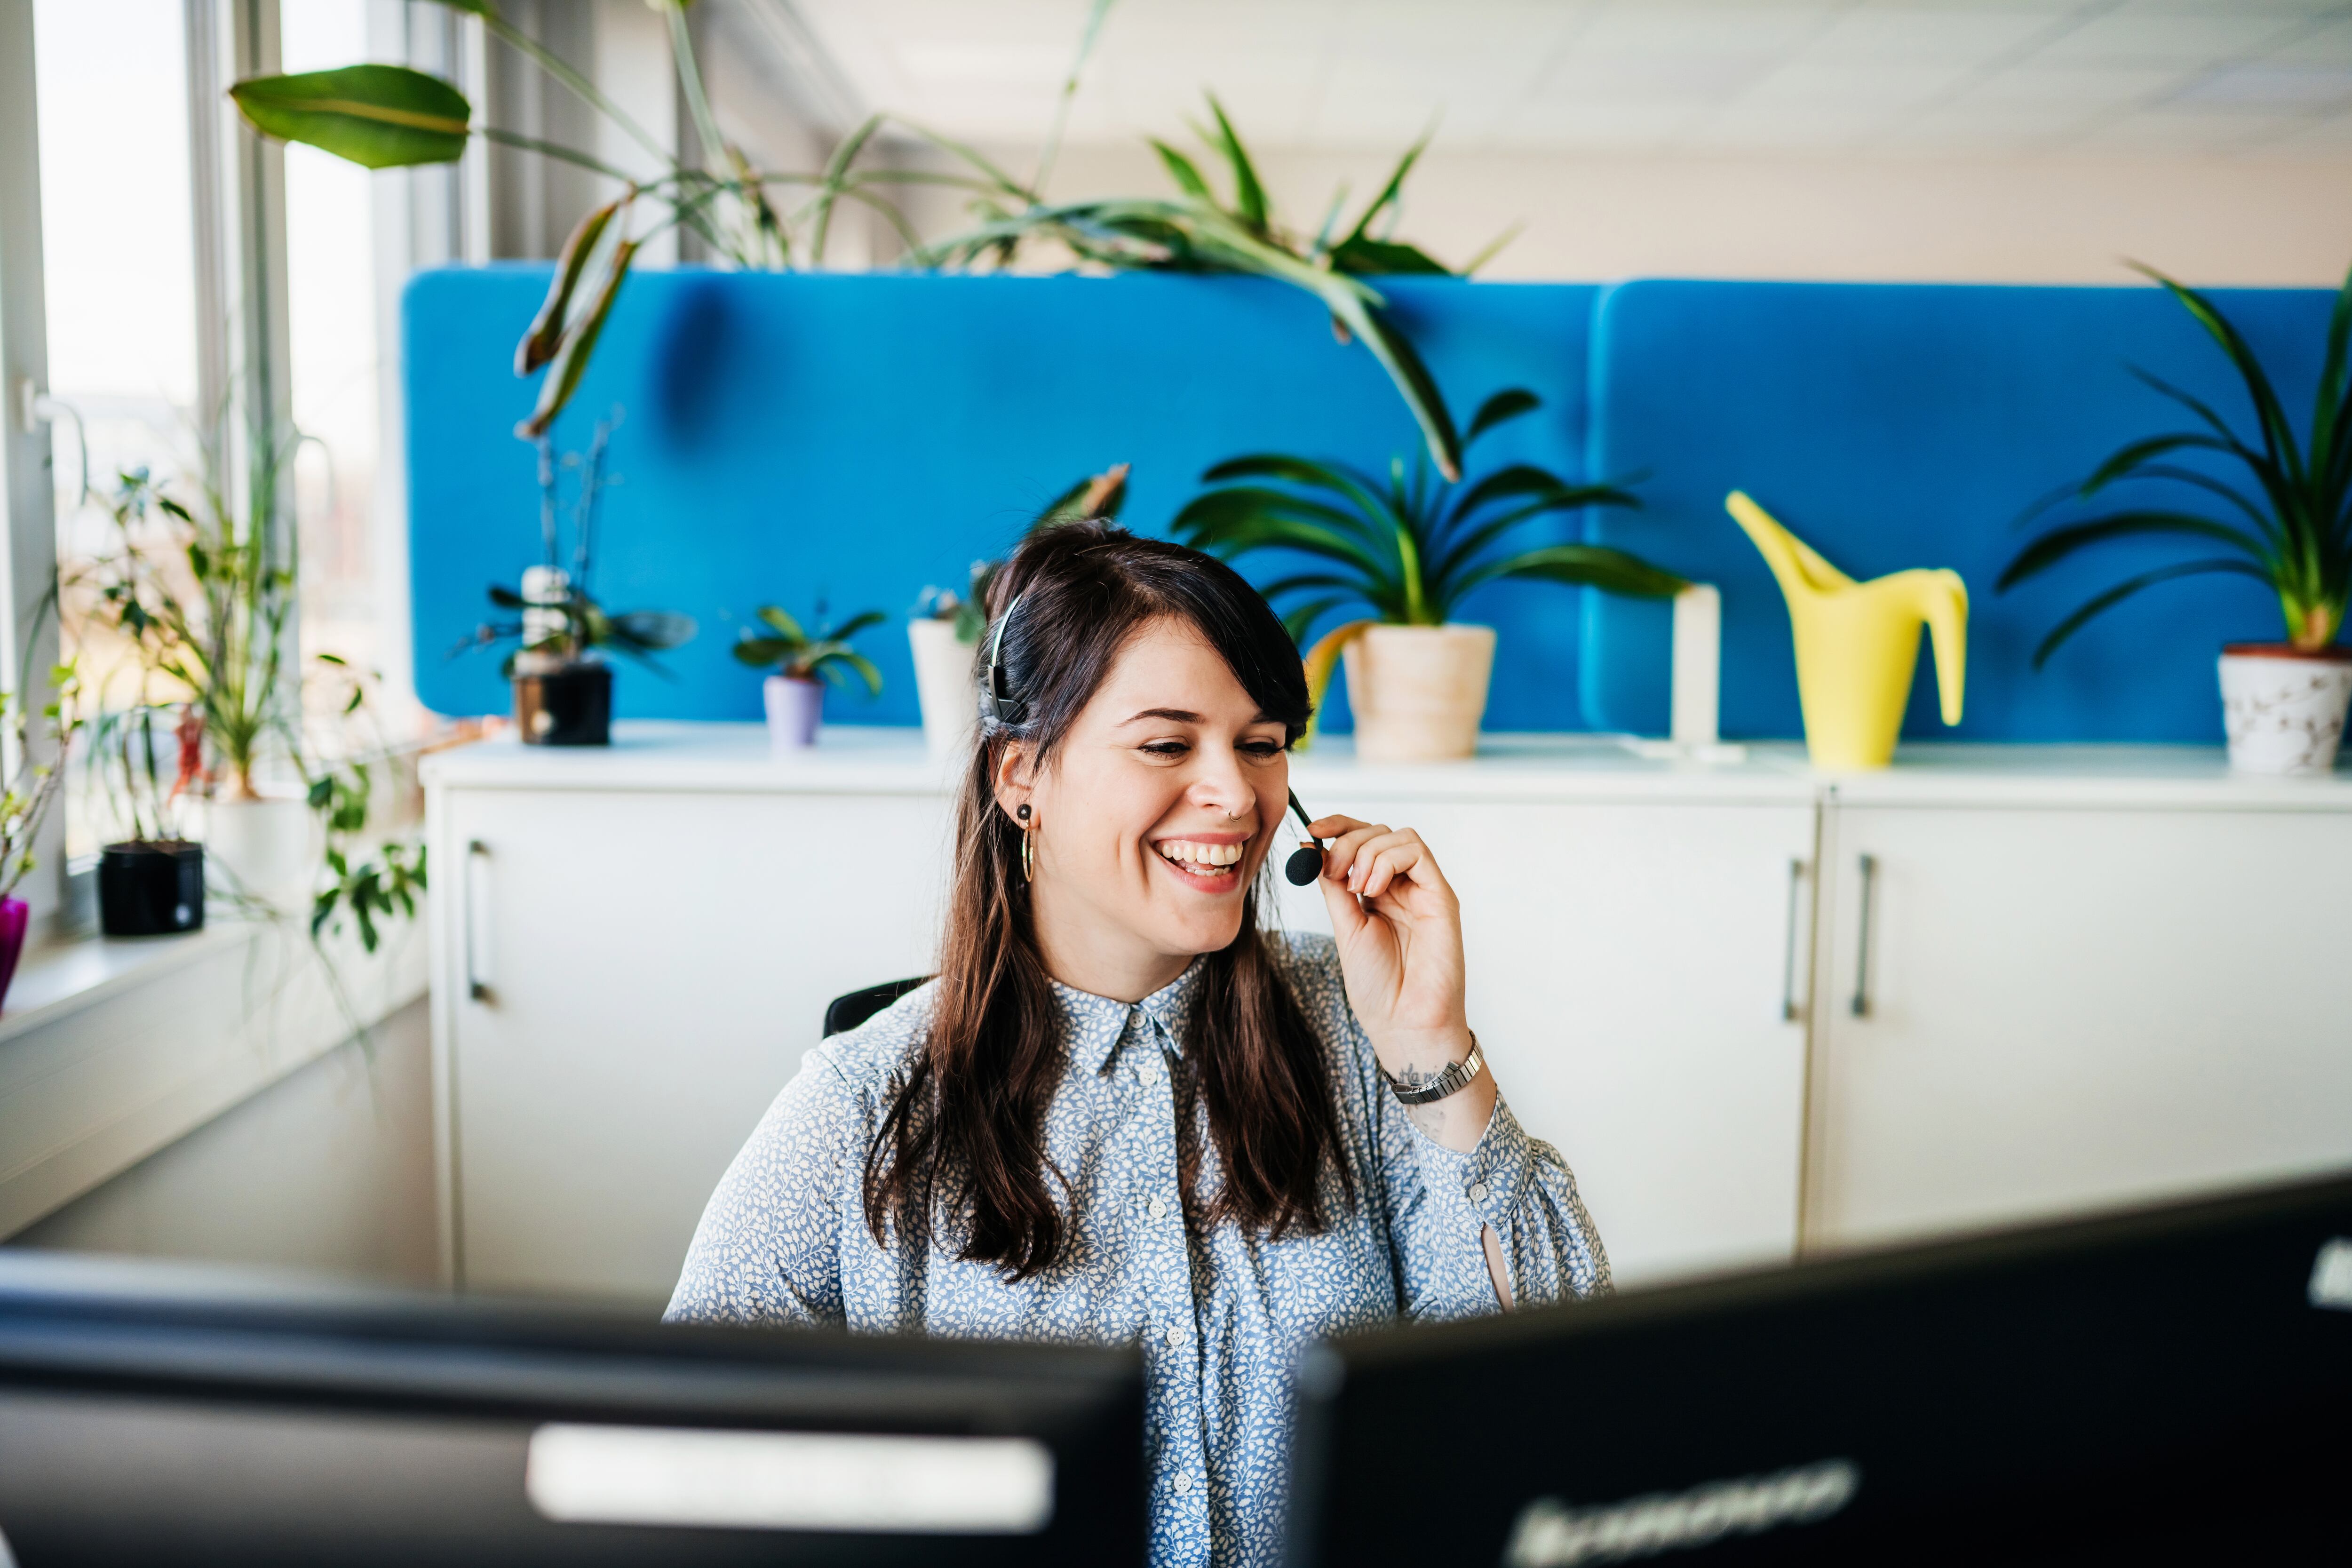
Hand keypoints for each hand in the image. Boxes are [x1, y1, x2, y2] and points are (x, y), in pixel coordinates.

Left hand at [1309, 815, 1471, 1075]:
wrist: (1402, 1021)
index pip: (1361, 841)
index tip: (1312, 830)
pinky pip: (1417, 852)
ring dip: (1367, 852)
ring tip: (1357, 888)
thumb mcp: (1345, 927)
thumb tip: (1313, 849)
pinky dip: (1388, 859)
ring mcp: (1422, 890)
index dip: (1338, 827)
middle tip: (1333, 871)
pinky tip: (1373, 888)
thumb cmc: (1378, 986)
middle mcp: (1402, 887)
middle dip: (1348, 841)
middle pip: (1377, 832)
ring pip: (1398, 835)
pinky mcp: (1441, 896)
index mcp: (1376, 893)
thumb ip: (1334, 888)